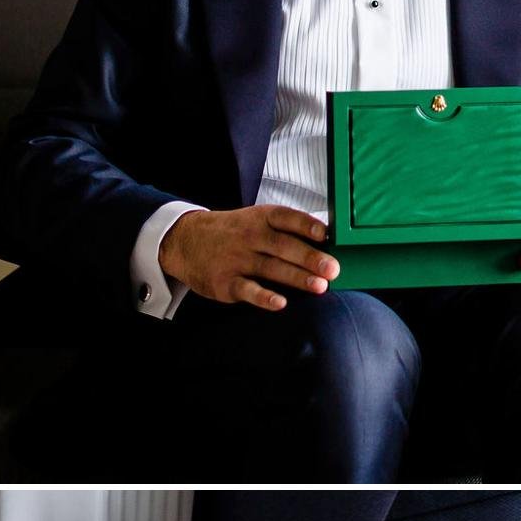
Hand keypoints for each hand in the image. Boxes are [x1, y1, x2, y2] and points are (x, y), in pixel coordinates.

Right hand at [158, 198, 338, 320]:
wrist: (187, 241)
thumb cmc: (234, 233)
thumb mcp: (256, 221)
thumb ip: (286, 231)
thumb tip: (326, 245)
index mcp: (261, 218)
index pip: (286, 218)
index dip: (306, 225)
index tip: (326, 234)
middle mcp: (250, 236)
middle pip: (283, 246)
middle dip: (310, 257)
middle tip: (333, 269)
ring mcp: (237, 259)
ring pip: (270, 268)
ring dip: (296, 277)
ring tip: (320, 286)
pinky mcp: (226, 282)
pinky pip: (247, 289)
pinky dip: (263, 297)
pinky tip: (280, 303)